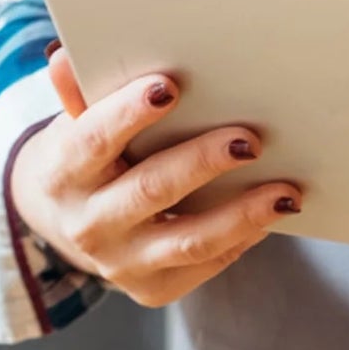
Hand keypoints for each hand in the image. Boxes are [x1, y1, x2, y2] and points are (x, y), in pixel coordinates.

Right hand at [10, 47, 302, 308]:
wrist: (69, 228)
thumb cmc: (85, 163)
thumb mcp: (72, 128)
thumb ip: (79, 98)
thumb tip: (64, 58)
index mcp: (62, 174)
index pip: (94, 140)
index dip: (129, 114)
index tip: (169, 87)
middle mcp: (89, 226)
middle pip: (153, 190)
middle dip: (203, 162)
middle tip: (249, 141)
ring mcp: (122, 265)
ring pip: (190, 241)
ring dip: (243, 215)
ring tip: (286, 193)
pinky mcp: (154, 290)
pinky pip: (207, 265)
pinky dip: (243, 239)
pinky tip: (271, 215)